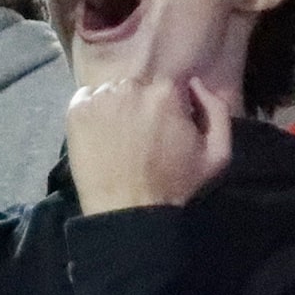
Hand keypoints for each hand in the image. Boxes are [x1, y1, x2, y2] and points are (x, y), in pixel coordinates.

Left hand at [67, 76, 233, 213]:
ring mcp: (101, 97)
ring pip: (112, 91)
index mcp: (167, 92)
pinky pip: (86, 97)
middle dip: (142, 104)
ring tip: (118, 136)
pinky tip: (99, 133)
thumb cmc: (175, 185)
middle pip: (139, 85)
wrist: (128, 211)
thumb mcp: (217, 153)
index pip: (168, 85)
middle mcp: (132, 86)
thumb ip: (216, 109)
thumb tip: (195, 83)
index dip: (168, 106)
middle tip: (140, 134)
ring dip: (117, 106)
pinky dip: (92, 110)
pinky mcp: (77, 110)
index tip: (164, 127)